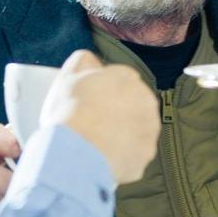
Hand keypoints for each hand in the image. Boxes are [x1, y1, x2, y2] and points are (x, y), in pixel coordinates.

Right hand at [41, 49, 158, 183]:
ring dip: (123, 133)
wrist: (76, 151)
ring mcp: (149, 128)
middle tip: (94, 123)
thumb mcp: (68, 76)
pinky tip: (104, 156)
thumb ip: (83, 61)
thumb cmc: (69, 112)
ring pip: (137, 128)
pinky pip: (136, 152)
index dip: (103, 93)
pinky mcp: (147, 153)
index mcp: (128, 78)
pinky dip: (124, 155)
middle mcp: (146, 100)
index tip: (91, 103)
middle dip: (118, 112)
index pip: (120, 81)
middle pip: (132, 104)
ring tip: (98, 142)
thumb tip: (91, 61)